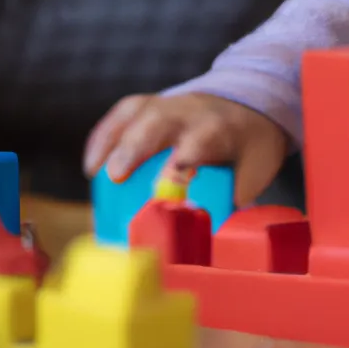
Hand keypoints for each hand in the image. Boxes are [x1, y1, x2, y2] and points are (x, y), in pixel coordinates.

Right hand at [84, 92, 287, 206]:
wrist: (252, 105)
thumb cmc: (250, 147)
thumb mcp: (255, 172)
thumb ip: (231, 202)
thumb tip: (206, 244)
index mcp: (220, 130)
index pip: (199, 142)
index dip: (181, 163)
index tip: (167, 189)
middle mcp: (192, 112)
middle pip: (159, 120)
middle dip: (135, 146)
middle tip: (115, 176)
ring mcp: (170, 104)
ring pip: (138, 112)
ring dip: (113, 139)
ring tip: (95, 173)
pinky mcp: (153, 104)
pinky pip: (125, 112)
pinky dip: (105, 134)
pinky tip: (92, 163)